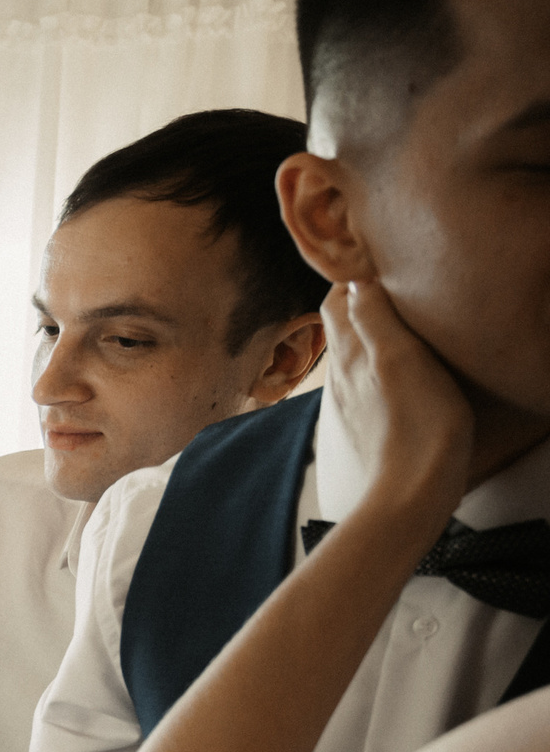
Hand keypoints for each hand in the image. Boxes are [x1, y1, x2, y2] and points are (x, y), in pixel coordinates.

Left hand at [324, 278, 471, 530]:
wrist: (410, 491)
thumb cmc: (415, 421)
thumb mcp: (400, 356)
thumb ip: (375, 316)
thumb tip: (355, 280)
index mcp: (349, 353)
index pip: (336, 299)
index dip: (352, 276)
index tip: (376, 260)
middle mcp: (339, 375)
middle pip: (340, 324)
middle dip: (356, 299)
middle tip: (387, 283)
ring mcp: (349, 402)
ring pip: (350, 352)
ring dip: (366, 331)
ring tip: (394, 319)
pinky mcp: (365, 425)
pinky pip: (363, 381)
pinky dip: (374, 362)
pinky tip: (394, 368)